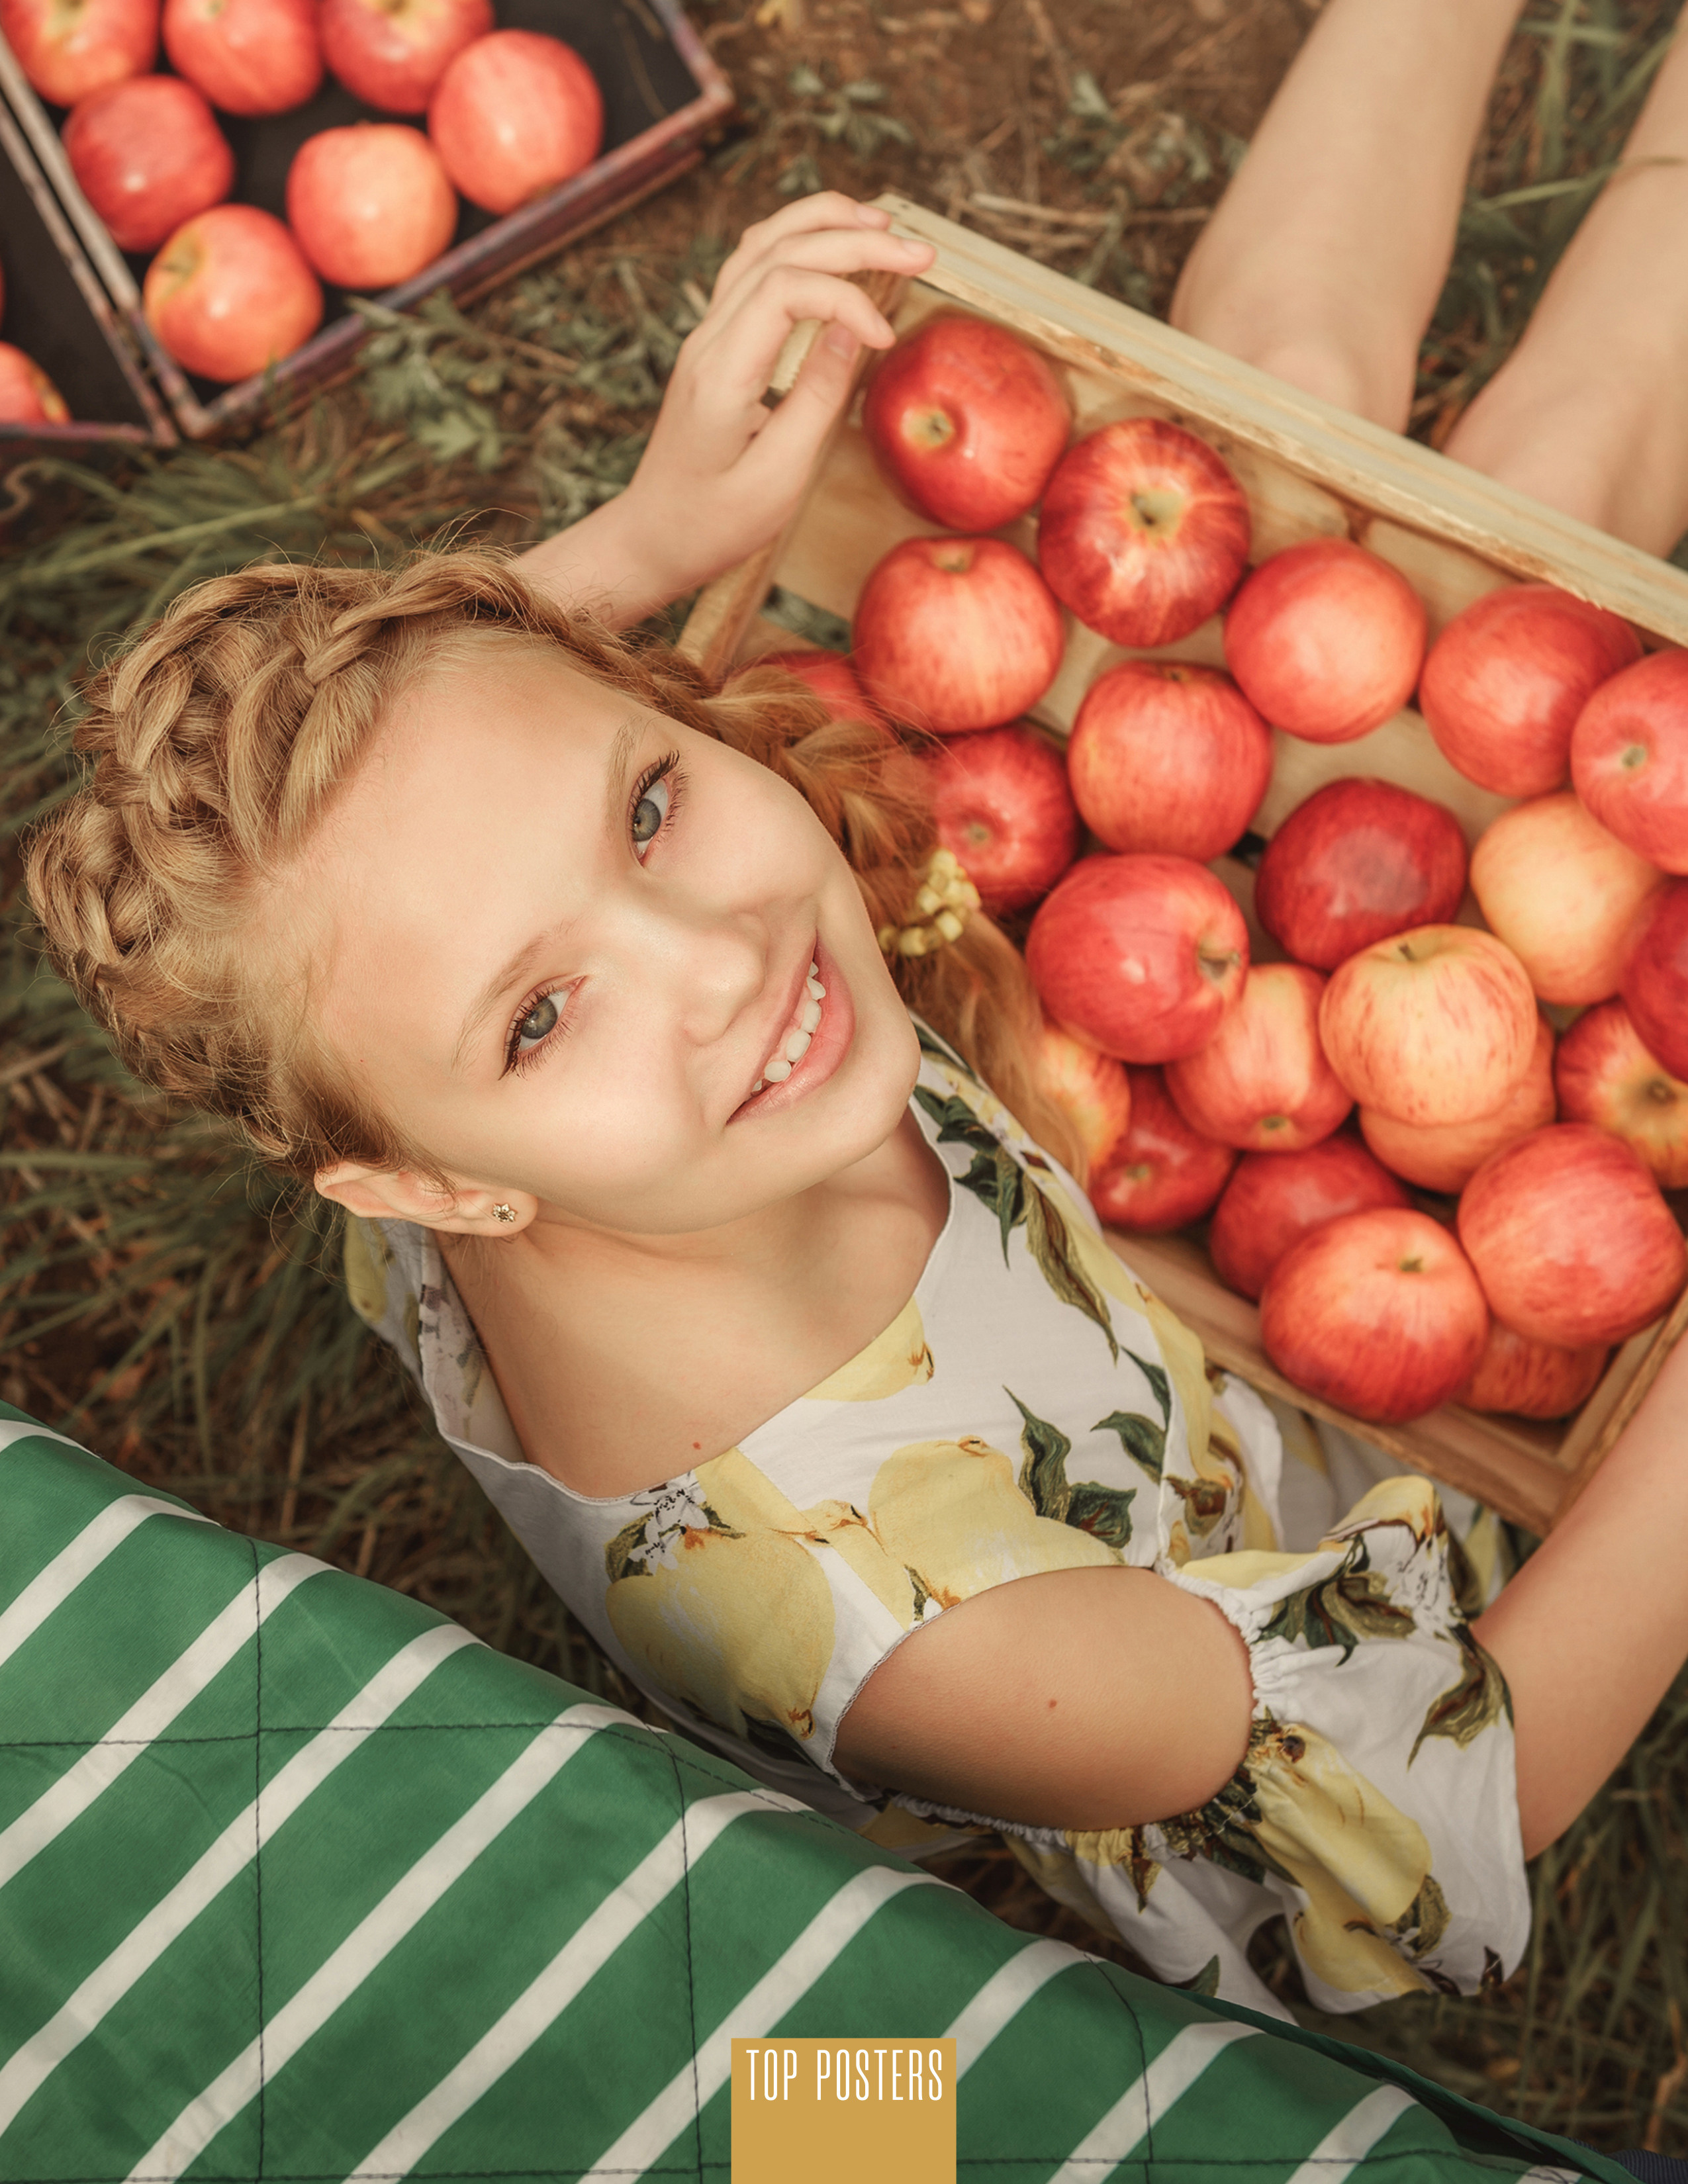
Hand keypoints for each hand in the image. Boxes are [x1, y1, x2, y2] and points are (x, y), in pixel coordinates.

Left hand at [519, 195, 932, 628]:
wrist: (653, 538)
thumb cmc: (713, 524)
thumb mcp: (776, 479)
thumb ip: (815, 400)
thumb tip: (849, 330)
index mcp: (721, 374)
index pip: (785, 290)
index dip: (846, 297)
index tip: (886, 339)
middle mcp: (708, 340)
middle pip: (779, 251)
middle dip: (854, 240)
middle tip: (922, 251)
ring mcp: (706, 336)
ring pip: (761, 245)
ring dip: (823, 224)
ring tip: (882, 225)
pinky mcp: (715, 344)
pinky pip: (752, 268)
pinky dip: (797, 242)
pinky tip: (833, 242)